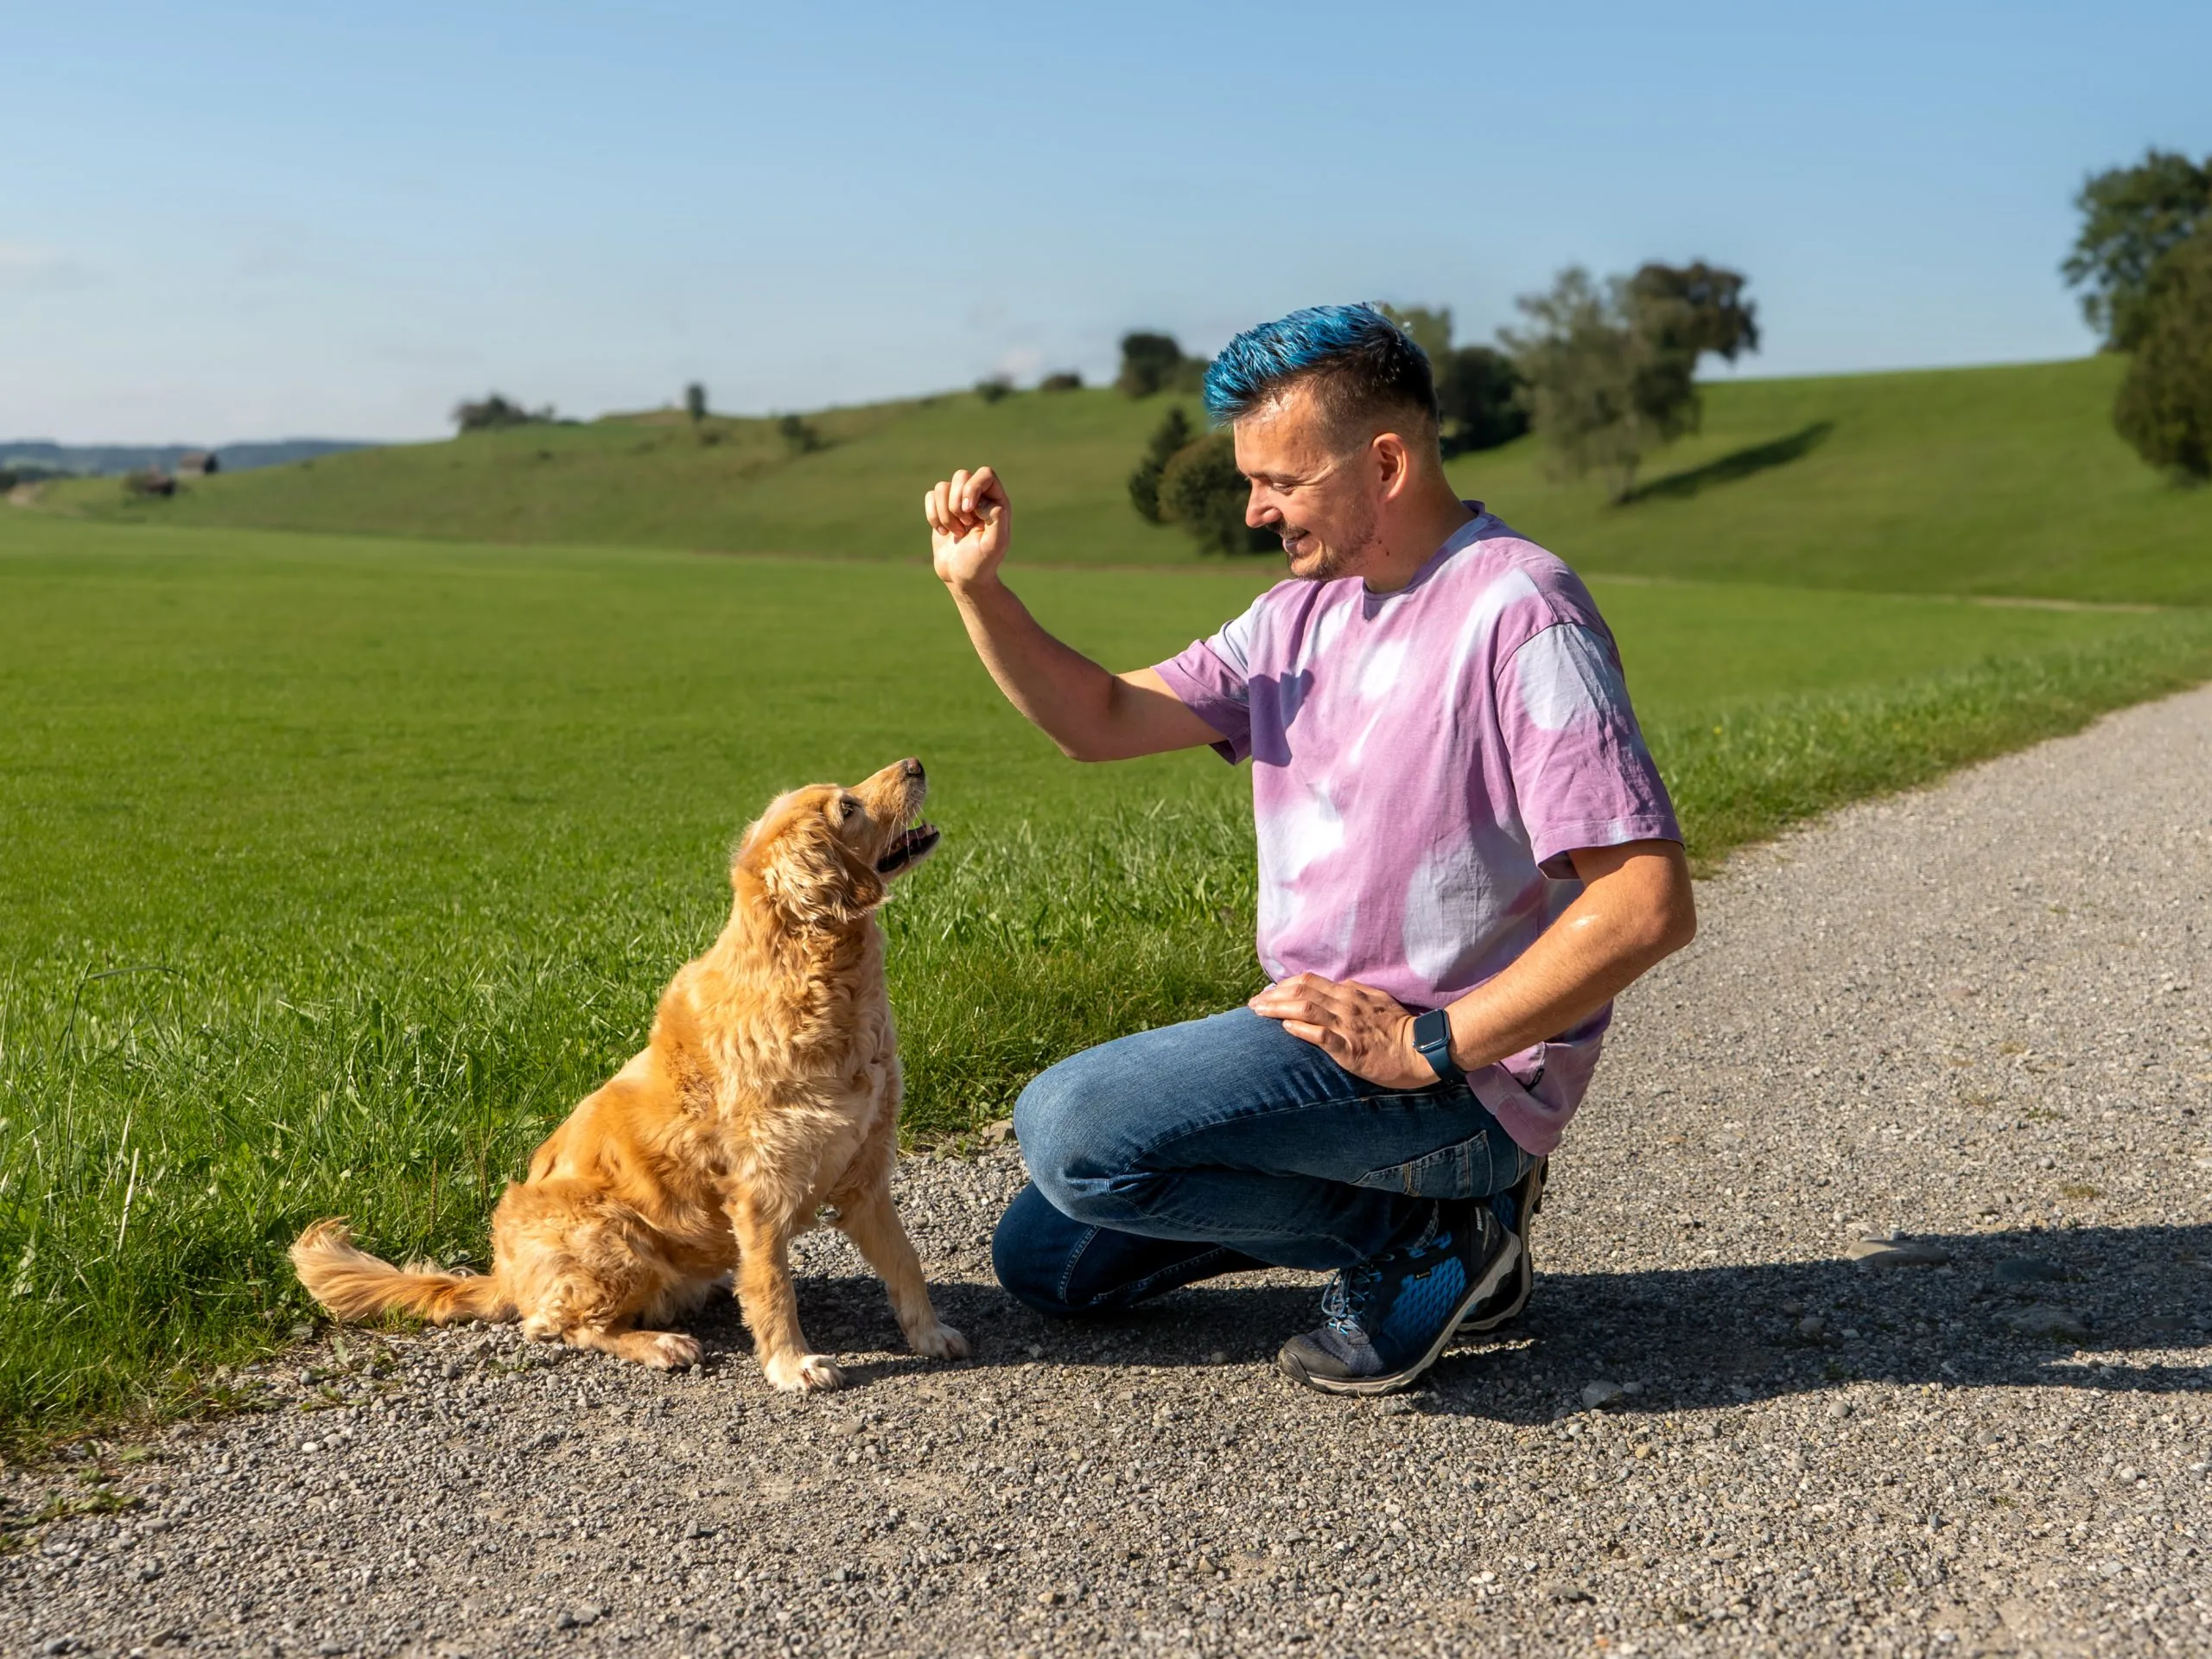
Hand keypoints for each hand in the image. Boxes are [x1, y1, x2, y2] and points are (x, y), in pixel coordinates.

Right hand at [923, 466, 1010, 589]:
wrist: (963, 578)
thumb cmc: (981, 564)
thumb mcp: (994, 546)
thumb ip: (997, 520)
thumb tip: (987, 502)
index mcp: (997, 502)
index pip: (985, 474)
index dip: (973, 488)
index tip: (969, 511)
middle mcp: (979, 497)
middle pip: (961, 475)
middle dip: (956, 502)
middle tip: (965, 525)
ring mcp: (958, 502)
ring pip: (942, 487)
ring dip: (944, 513)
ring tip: (955, 532)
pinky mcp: (942, 509)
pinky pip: (930, 496)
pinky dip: (932, 516)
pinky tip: (943, 533)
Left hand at [1248, 973, 1434, 1089]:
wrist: (1421, 1050)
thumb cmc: (1400, 1028)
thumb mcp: (1377, 1000)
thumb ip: (1355, 993)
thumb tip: (1335, 988)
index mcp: (1350, 993)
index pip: (1310, 981)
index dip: (1284, 985)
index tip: (1267, 993)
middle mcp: (1346, 1004)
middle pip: (1302, 991)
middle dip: (1273, 995)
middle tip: (1253, 1003)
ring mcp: (1348, 1025)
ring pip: (1305, 1009)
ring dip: (1277, 1008)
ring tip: (1258, 1012)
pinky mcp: (1350, 1048)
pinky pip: (1320, 1035)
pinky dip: (1300, 1029)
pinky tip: (1284, 1028)